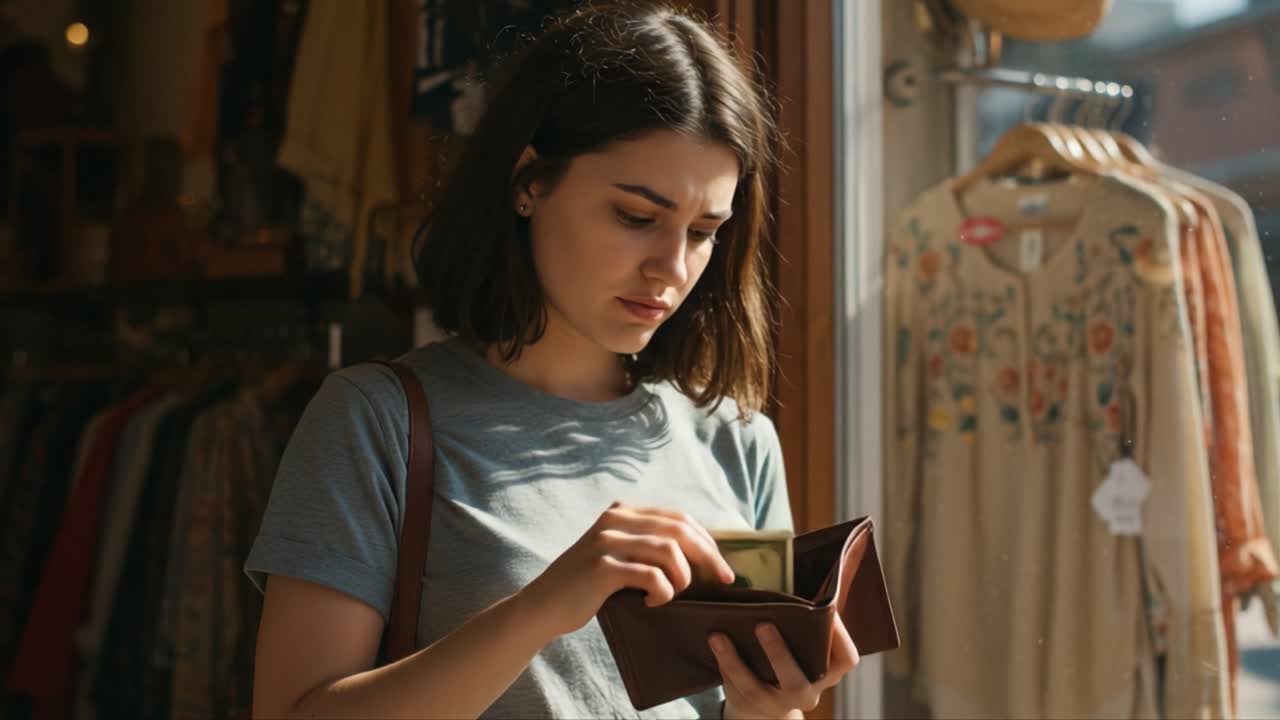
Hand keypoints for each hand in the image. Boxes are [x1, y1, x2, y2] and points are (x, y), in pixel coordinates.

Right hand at [516, 501, 735, 638]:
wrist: (542, 606)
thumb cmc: (586, 586)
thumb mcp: (618, 554)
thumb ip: (648, 546)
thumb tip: (703, 556)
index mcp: (623, 511)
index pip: (680, 518)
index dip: (708, 542)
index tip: (724, 569)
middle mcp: (615, 518)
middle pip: (680, 530)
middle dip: (710, 557)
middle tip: (724, 582)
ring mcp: (607, 541)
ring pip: (670, 552)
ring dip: (681, 579)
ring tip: (670, 595)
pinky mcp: (603, 567)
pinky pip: (652, 577)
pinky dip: (662, 593)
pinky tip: (650, 603)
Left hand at [708, 614, 859, 718]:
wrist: (763, 703)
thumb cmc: (788, 660)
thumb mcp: (803, 649)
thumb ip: (803, 627)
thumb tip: (795, 579)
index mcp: (826, 673)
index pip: (846, 659)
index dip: (839, 635)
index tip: (824, 611)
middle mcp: (805, 693)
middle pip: (797, 681)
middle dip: (779, 654)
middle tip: (763, 625)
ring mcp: (776, 704)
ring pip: (756, 687)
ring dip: (736, 661)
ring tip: (719, 636)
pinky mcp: (750, 705)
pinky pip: (735, 687)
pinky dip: (723, 665)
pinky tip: (714, 644)